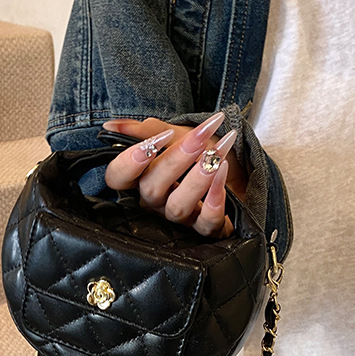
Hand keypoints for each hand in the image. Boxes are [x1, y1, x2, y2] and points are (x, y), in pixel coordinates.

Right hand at [102, 114, 246, 237]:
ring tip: (217, 155)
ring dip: (198, 179)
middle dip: (174, 161)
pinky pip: (206, 223)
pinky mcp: (207, 229)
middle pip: (150, 190)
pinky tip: (223, 178)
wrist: (243, 169)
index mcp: (143, 178)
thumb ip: (149, 130)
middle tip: (199, 139)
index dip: (129, 162)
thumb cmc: (205, 153)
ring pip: (177, 207)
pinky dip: (215, 201)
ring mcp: (181, 218)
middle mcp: (157, 202)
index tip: (159, 139)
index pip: (118, 178)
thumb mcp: (178, 134)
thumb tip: (111, 126)